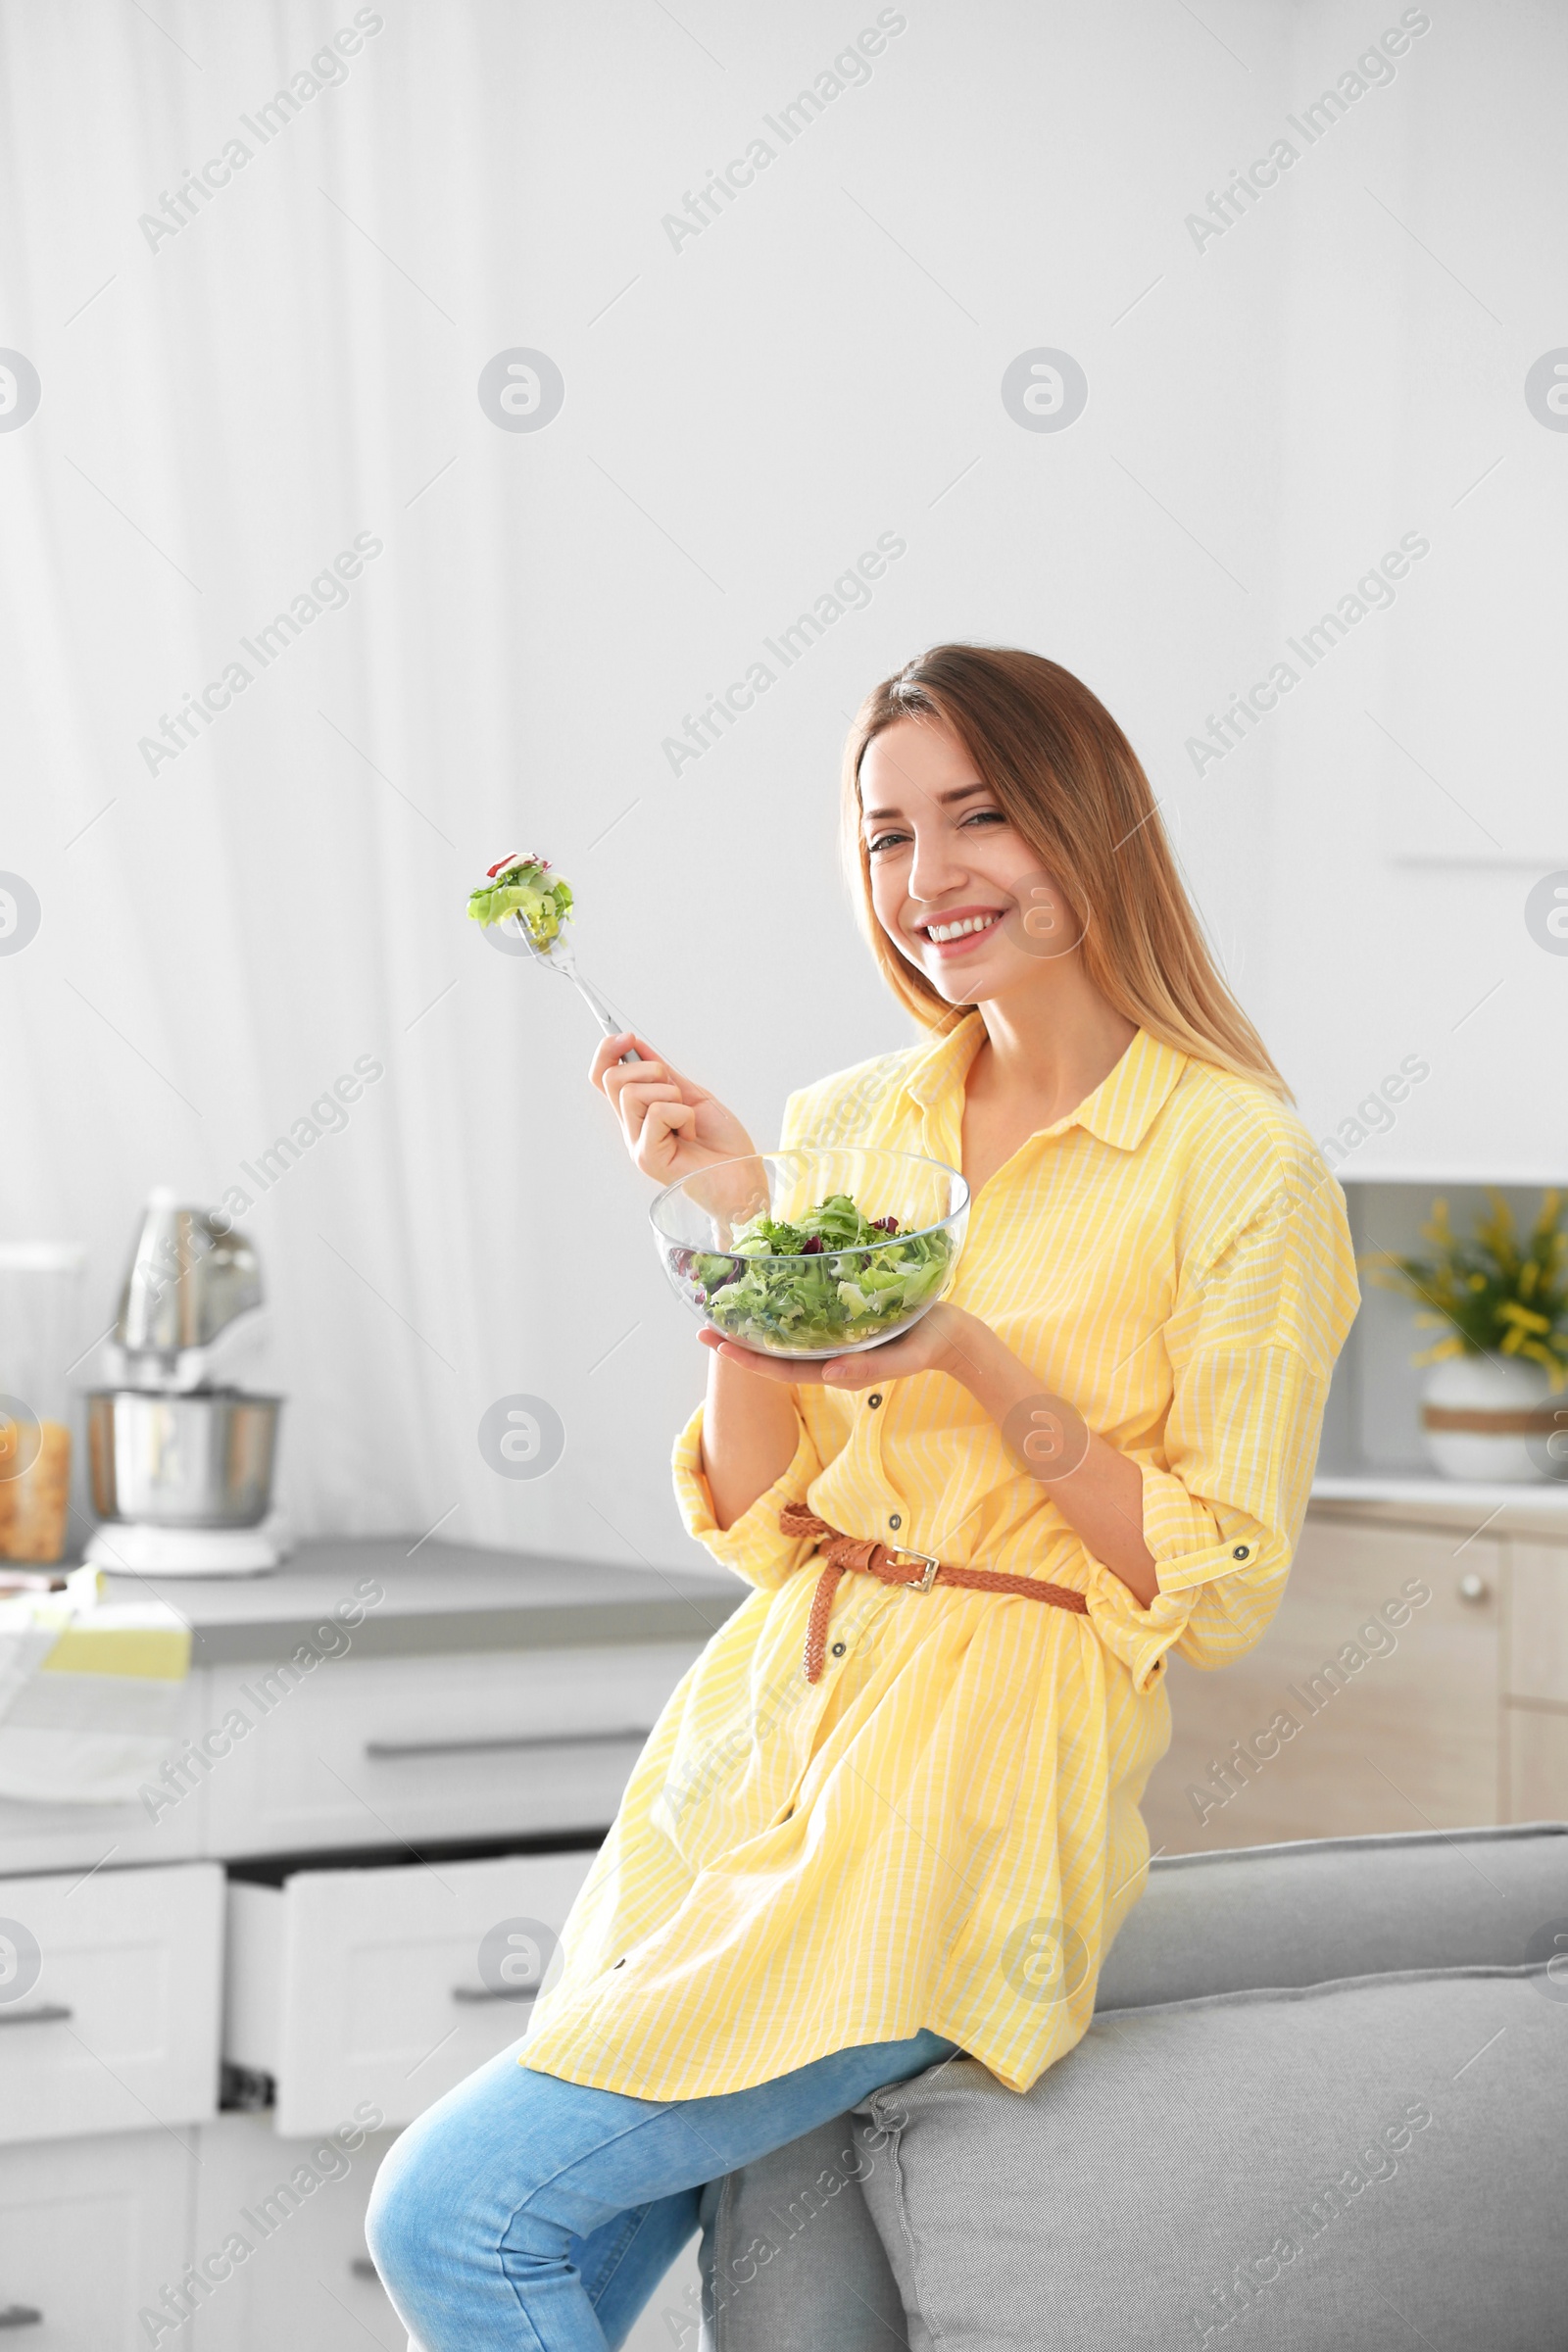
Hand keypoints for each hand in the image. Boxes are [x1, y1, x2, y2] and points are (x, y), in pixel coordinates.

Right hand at [589, 1032, 756, 1186]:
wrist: (743, 1181)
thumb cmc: (724, 1146)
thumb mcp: (693, 1097)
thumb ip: (664, 1076)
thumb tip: (636, 1045)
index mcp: (639, 1115)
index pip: (602, 1077)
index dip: (607, 1051)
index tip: (628, 1037)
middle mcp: (631, 1130)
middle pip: (611, 1079)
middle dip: (649, 1069)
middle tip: (677, 1093)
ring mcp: (636, 1145)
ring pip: (631, 1092)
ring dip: (670, 1094)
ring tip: (687, 1119)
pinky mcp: (647, 1158)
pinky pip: (656, 1113)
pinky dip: (682, 1114)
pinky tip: (690, 1134)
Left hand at [698, 1301, 978, 1389]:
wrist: (952, 1333)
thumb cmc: (929, 1344)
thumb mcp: (904, 1358)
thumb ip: (871, 1368)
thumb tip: (829, 1374)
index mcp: (836, 1368)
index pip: (783, 1368)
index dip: (749, 1359)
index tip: (718, 1347)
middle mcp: (828, 1354)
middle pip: (775, 1351)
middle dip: (739, 1340)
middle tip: (701, 1324)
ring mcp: (834, 1337)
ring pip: (785, 1333)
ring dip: (754, 1322)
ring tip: (723, 1306)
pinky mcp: (842, 1317)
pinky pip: (805, 1314)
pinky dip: (781, 1304)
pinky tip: (764, 1287)